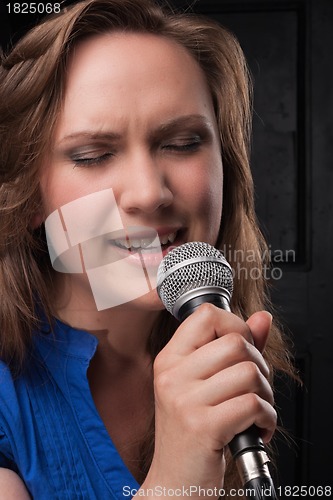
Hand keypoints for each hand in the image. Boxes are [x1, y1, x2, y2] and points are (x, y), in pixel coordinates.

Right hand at [139, 305, 275, 497]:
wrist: (176, 480)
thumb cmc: (194, 429)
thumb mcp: (207, 383)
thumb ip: (236, 347)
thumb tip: (263, 318)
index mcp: (170, 359)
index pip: (206, 315)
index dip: (235, 325)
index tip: (242, 348)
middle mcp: (172, 375)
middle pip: (236, 342)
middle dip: (259, 365)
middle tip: (253, 387)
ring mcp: (184, 400)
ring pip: (249, 372)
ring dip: (265, 394)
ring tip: (254, 410)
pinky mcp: (202, 427)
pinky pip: (253, 404)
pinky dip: (267, 417)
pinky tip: (256, 428)